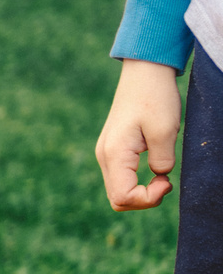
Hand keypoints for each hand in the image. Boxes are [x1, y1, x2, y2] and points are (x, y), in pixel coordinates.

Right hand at [97, 59, 181, 210]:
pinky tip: (154, 169)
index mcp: (114, 154)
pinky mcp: (113, 150)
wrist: (144, 73)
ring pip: (118, 191)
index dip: (148, 199)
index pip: (123, 197)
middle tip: (167, 181)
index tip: (168, 181)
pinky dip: (137, 183)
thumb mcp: (165, 130)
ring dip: (141, 192)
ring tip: (163, 175)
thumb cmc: (155, 98)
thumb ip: (162, 160)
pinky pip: (121, 179)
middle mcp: (104, 157)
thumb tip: (159, 175)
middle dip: (144, 200)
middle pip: (117, 199)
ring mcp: (106, 154)